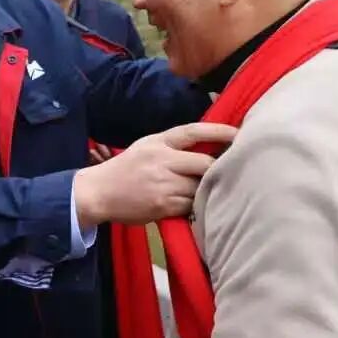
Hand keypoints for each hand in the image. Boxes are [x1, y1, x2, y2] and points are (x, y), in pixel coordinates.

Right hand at [73, 123, 237, 226]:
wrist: (99, 192)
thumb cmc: (127, 168)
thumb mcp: (147, 147)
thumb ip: (173, 145)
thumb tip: (209, 147)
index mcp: (158, 142)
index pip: (193, 132)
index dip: (218, 131)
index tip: (238, 133)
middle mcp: (162, 160)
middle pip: (204, 163)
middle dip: (218, 169)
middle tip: (229, 172)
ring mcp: (163, 184)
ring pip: (200, 187)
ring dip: (208, 190)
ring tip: (214, 191)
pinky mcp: (163, 205)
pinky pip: (191, 206)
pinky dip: (196, 206)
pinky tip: (197, 206)